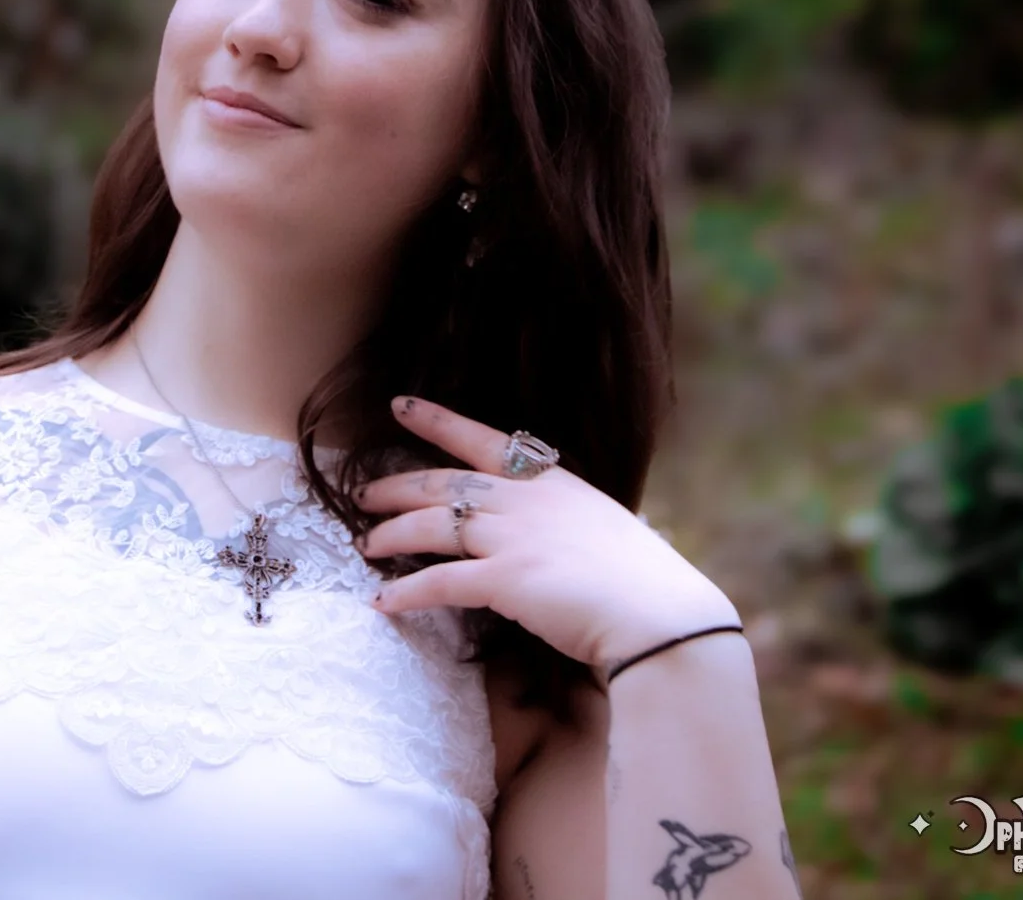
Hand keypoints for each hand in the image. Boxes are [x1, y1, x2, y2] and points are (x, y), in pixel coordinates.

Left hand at [354, 395, 740, 673]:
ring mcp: (513, 536)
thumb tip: (547, 538)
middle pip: (443, 483)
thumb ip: (565, 525)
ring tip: (365, 545)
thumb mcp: (602, 531)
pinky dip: (404, 593)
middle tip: (362, 494)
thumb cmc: (642, 583)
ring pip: (430, 526)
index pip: (484, 439)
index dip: (437, 421)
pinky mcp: (504, 580)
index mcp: (552, 482)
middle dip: (395, 486)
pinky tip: (382, 602)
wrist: (660, 616)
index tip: (401, 406)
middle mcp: (526, 500)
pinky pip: (438, 583)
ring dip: (390, 535)